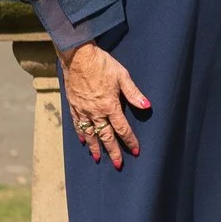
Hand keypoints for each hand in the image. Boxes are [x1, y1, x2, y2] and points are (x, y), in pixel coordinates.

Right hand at [61, 42, 148, 168]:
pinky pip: (77, 124)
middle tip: (117, 164)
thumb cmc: (102, 64)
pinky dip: (81, 134)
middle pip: (105, 136)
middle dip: (112, 151)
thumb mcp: (122, 76)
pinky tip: (84, 141)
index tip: (135, 151)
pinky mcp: (73, 105)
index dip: (130, 141)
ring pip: (90, 133)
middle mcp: (96, 111)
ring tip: (98, 158)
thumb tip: (147, 106)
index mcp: (109, 105)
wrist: (78, 56)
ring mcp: (83, 110)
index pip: (122, 128)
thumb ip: (134, 94)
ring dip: (95, 147)